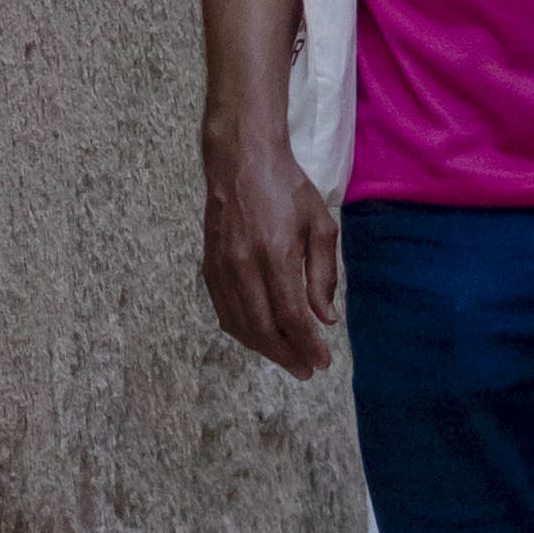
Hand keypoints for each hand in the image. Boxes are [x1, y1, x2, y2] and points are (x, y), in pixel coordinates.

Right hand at [202, 130, 339, 378]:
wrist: (241, 161)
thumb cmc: (288, 189)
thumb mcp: (320, 225)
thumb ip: (323, 274)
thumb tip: (325, 319)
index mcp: (276, 253)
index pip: (291, 315)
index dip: (307, 344)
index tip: (322, 361)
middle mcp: (244, 265)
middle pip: (263, 328)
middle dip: (287, 355)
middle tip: (307, 370)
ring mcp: (221, 268)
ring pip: (240, 325)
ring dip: (265, 349)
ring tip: (288, 359)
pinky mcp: (208, 267)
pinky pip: (224, 312)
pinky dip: (243, 331)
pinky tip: (261, 338)